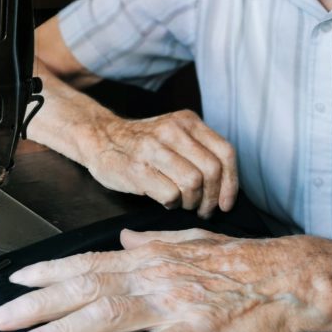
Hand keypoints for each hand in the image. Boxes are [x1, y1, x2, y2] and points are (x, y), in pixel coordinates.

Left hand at [0, 228, 324, 331]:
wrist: (290, 275)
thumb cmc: (243, 260)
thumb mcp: (191, 241)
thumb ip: (154, 240)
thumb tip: (124, 238)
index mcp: (151, 256)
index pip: (90, 262)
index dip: (49, 271)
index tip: (15, 280)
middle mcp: (154, 275)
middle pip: (86, 289)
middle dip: (38, 305)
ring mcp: (174, 303)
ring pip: (108, 315)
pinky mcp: (199, 331)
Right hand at [85, 110, 237, 218]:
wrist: (100, 138)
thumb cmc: (144, 144)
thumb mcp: (175, 133)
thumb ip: (200, 149)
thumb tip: (227, 187)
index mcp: (187, 121)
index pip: (225, 152)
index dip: (231, 183)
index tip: (227, 203)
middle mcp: (172, 130)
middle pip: (211, 171)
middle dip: (211, 198)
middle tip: (203, 210)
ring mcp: (153, 148)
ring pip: (193, 184)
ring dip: (191, 202)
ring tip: (183, 204)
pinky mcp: (137, 169)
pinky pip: (171, 195)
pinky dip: (173, 205)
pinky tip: (165, 201)